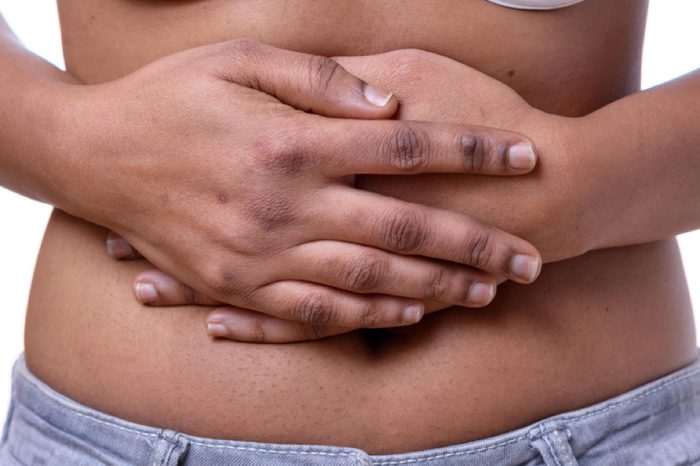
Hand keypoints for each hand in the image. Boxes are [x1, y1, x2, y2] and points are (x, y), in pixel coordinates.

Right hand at [57, 39, 541, 334]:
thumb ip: (320, 80)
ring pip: (371, 276)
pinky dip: (370, 312)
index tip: (528, 157)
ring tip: (488, 290)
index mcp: (293, 140)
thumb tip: (388, 106)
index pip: (408, 146)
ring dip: (436, 286)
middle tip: (530, 258)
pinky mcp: (237, 285)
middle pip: (405, 226)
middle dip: (477, 242)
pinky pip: (317, 309)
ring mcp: (261, 252)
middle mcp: (285, 203)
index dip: (474, 150)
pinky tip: (412, 312)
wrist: (93, 154)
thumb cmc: (168, 96)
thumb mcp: (238, 58)